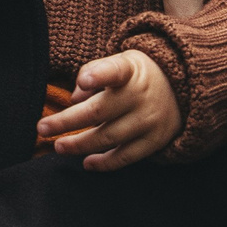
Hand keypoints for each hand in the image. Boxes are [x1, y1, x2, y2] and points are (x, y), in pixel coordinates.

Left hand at [36, 50, 182, 169]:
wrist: (184, 89)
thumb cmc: (138, 75)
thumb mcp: (121, 63)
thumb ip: (94, 72)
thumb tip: (74, 98)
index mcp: (130, 71)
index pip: (115, 70)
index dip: (99, 75)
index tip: (84, 80)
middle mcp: (140, 96)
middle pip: (99, 111)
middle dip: (67, 122)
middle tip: (42, 128)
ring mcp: (148, 120)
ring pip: (109, 137)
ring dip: (80, 145)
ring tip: (59, 147)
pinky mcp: (154, 140)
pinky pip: (126, 156)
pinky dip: (105, 163)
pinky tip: (87, 162)